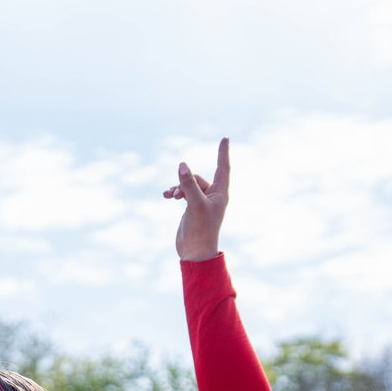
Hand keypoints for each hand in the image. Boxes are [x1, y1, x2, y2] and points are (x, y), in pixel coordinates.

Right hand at [163, 137, 229, 260]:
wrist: (195, 252)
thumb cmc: (201, 230)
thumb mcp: (194, 204)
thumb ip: (188, 184)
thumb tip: (182, 165)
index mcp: (220, 194)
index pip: (223, 168)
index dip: (223, 153)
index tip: (225, 138)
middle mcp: (213, 197)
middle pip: (198, 178)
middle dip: (186, 181)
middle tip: (177, 194)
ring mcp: (201, 202)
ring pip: (188, 185)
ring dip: (178, 187)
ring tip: (170, 195)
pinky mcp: (191, 208)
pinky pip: (183, 193)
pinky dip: (175, 192)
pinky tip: (166, 196)